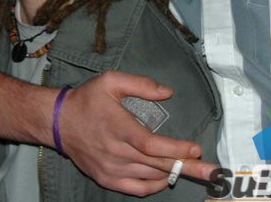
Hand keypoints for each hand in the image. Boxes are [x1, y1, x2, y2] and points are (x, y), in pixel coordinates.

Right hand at [57, 71, 217, 196]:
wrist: (58, 122)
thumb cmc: (87, 99)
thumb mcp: (111, 81)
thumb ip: (141, 84)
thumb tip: (168, 92)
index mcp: (118, 127)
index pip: (152, 145)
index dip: (175, 149)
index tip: (196, 149)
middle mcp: (116, 151)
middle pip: (157, 164)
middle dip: (188, 167)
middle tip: (212, 171)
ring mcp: (111, 168)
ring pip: (150, 177)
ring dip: (172, 172)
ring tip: (190, 167)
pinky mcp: (106, 178)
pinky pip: (137, 189)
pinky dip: (155, 186)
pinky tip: (165, 177)